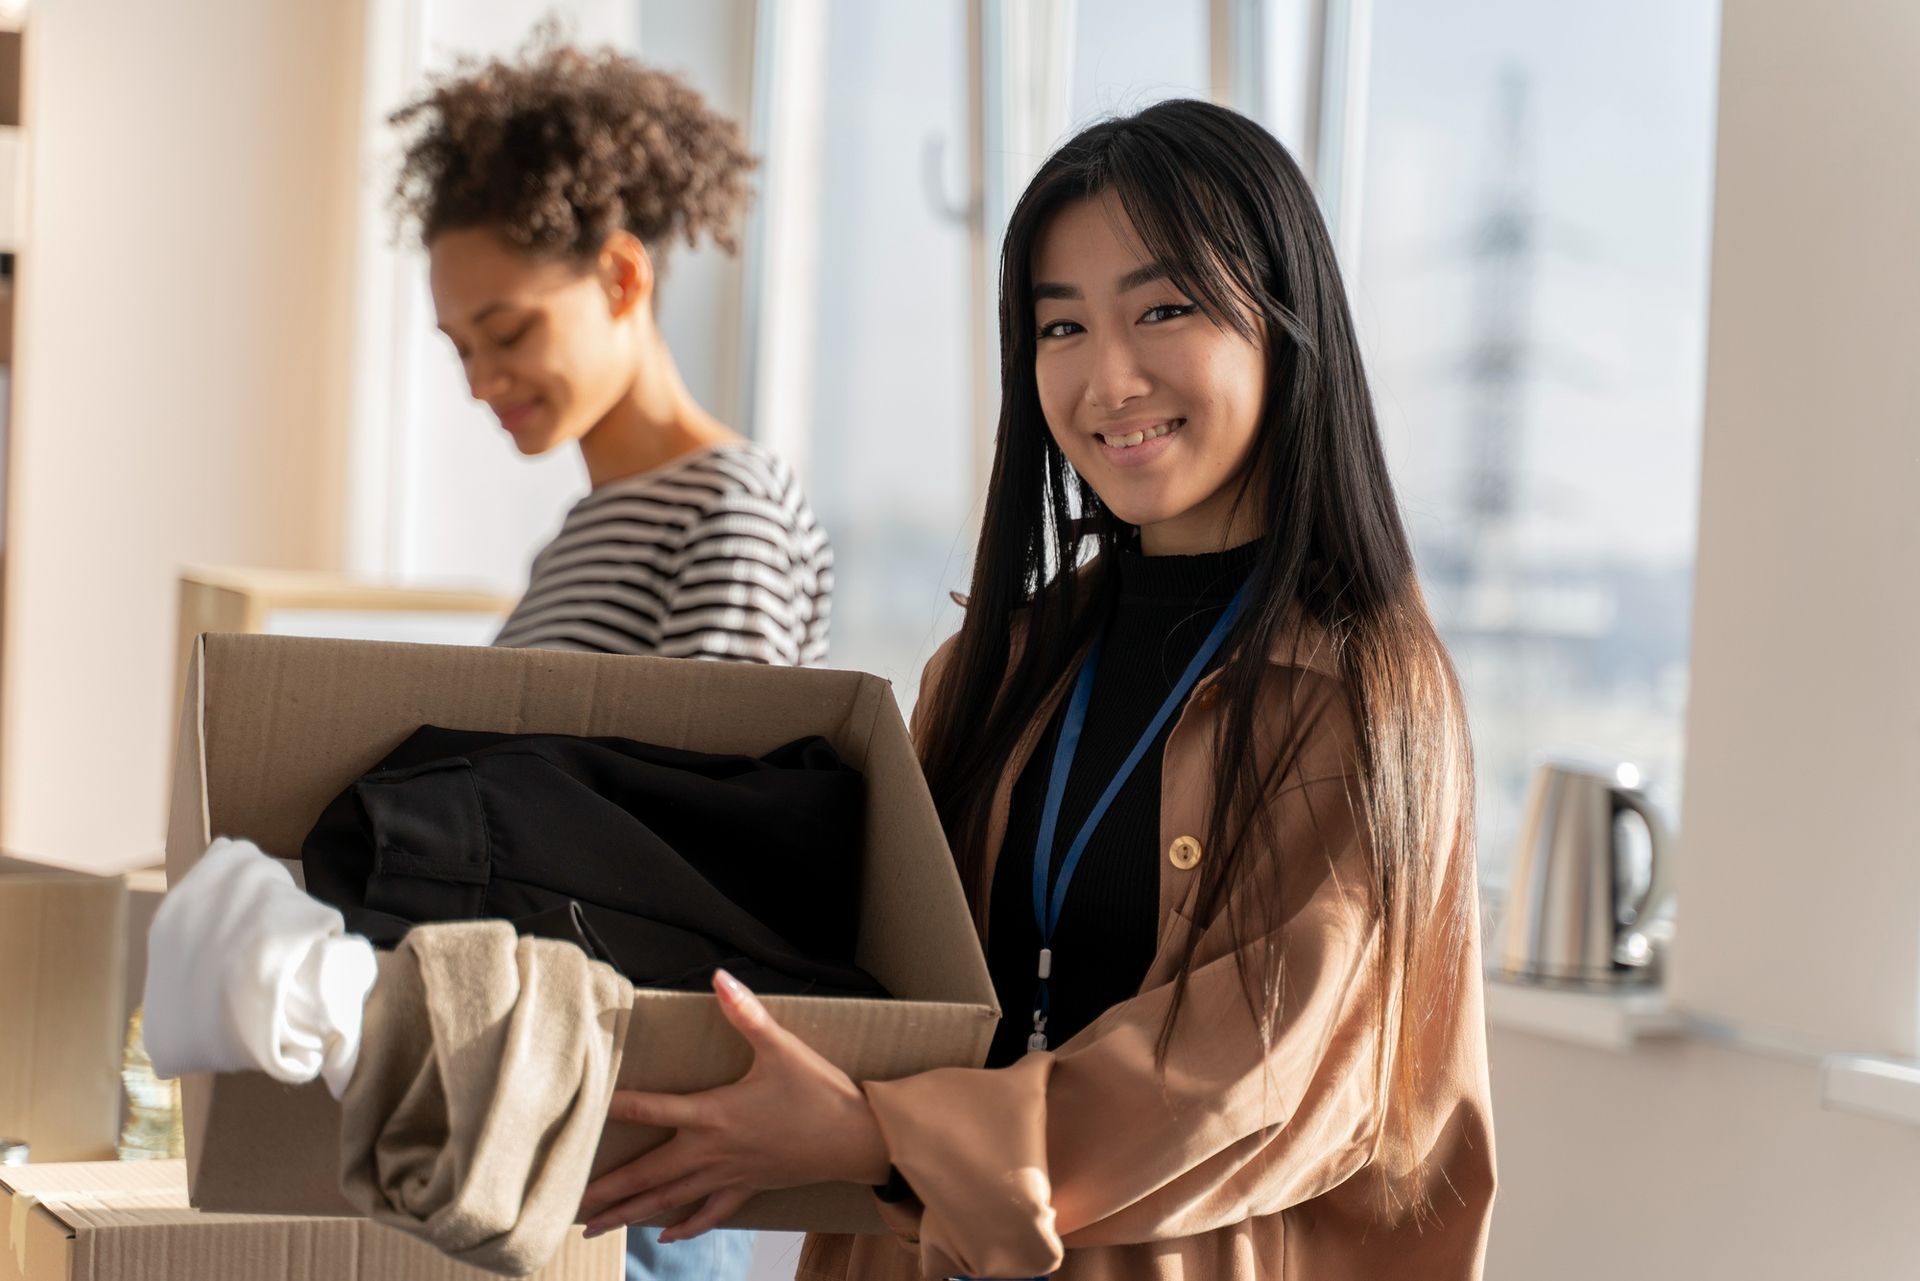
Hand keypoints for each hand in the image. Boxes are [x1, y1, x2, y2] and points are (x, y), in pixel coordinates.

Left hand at [579, 969, 891, 1241]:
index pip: (652, 1109)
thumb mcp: (782, 1048)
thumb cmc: (819, 1093)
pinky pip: (709, 1213)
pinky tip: (664, 1236)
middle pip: (647, 1173)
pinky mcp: (747, 1188)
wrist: (855, 1141)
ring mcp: (728, 1175)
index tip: (583, 1110)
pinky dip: (685, 1226)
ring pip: (668, 1199)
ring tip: (593, 1226)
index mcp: (714, 1113)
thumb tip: (719, 978)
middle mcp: (712, 1150)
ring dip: (629, 1213)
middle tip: (567, 1204)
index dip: (616, 1106)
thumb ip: (746, 1013)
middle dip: (606, 1190)